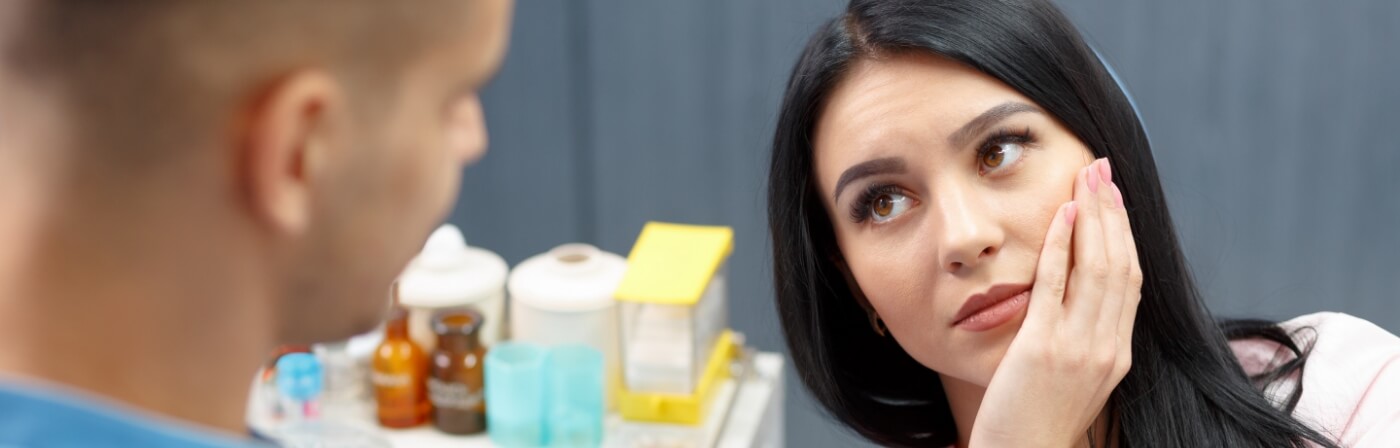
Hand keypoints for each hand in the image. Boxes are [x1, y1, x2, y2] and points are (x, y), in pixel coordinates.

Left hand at [968, 158, 1142, 446]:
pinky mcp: (1043, 348)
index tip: (1115, 199)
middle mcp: (1107, 348)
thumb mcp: (1073, 378)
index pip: (1131, 281)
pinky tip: (1061, 215)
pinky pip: (1057, 285)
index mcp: (1118, 353)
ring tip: (1085, 179)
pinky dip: (1063, 245)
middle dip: (1113, 213)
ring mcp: (1079, 348)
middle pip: (1121, 265)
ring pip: (1098, 268)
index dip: (1125, 235)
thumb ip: (1082, 339)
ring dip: (1093, 217)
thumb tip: (1076, 300)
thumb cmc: (1036, 421)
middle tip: (1103, 171)